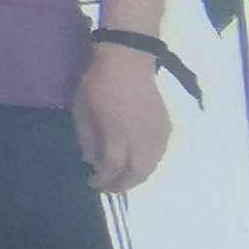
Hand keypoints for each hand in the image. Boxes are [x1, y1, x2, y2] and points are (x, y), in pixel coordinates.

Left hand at [74, 47, 175, 193]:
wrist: (129, 60)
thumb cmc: (99, 83)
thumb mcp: (82, 111)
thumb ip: (87, 139)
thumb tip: (92, 161)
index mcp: (118, 135)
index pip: (113, 169)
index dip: (104, 180)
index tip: (93, 183)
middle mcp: (142, 139)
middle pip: (137, 173)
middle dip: (122, 185)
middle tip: (109, 188)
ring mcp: (157, 134)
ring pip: (152, 166)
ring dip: (138, 177)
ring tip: (123, 179)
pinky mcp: (167, 127)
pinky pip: (161, 154)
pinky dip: (150, 164)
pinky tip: (140, 164)